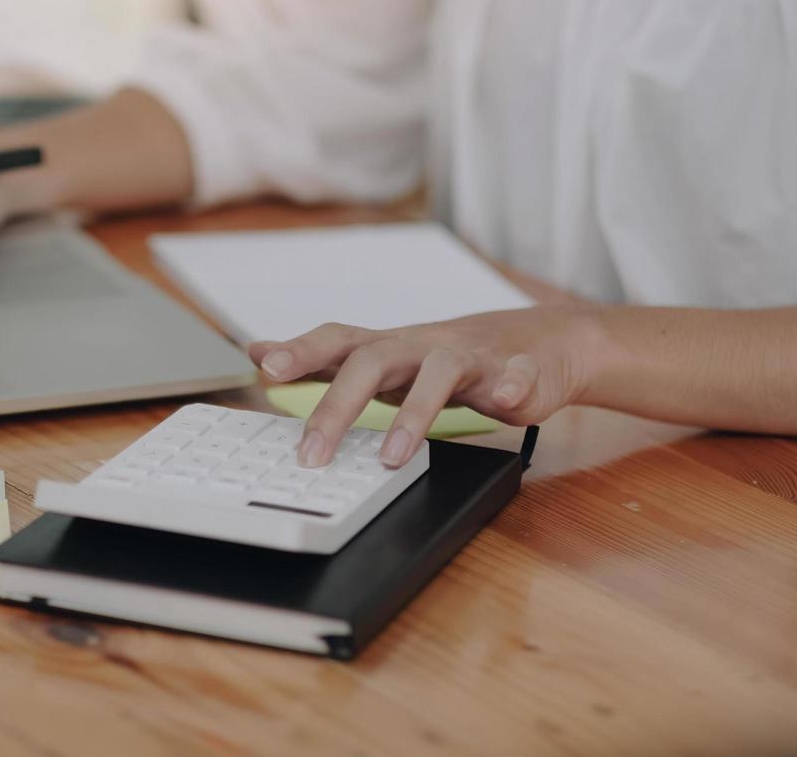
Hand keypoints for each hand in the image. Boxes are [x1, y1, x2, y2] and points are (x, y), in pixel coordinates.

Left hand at [248, 306, 601, 468]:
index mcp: (387, 346)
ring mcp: (470, 357)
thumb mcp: (381, 358)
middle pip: (374, 362)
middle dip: (338, 406)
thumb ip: (323, 360)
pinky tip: (503, 401)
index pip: (336, 341)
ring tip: (392, 455)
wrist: (538, 345)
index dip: (301, 350)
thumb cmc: (445, 358)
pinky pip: (516, 375)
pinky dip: (511, 385)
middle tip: (312, 452)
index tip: (266, 367)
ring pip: (440, 372)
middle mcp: (421, 346)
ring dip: (415, 413)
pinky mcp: (518, 372)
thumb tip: (258, 352)